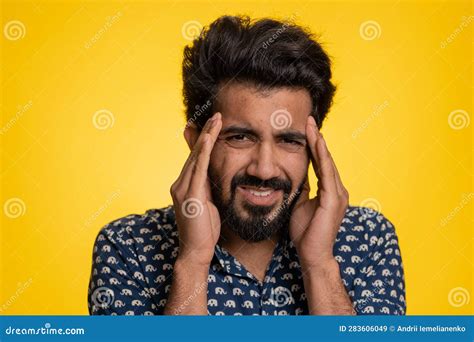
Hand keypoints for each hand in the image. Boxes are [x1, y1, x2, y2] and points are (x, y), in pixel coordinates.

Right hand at [170, 113, 221, 266]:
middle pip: (195, 153)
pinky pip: (198, 169)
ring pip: (197, 156)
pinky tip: (209, 138)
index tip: (211, 124)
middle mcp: (180, 183)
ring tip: (216, 119)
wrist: (195, 250)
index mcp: (185, 185)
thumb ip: (207, 188)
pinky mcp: (190, 195)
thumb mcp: (207, 204)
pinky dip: (204, 152)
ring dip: (207, 136)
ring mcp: (183, 188)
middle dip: (206, 132)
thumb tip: (213, 176)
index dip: (203, 140)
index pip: (196, 158)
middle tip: (216, 115)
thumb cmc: (204, 230)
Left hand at [289, 115, 348, 267]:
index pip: (320, 163)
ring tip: (311, 126)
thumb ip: (301, 189)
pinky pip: (327, 173)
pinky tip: (316, 143)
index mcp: (330, 191)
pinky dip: (321, 157)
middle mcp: (338, 189)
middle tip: (309, 119)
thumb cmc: (306, 232)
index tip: (306, 129)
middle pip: (326, 158)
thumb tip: (293, 175)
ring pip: (328, 162)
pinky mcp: (334, 199)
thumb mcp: (300, 204)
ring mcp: (338, 194)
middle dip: (317, 138)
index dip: (313, 145)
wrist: (312, 254)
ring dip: (319, 143)